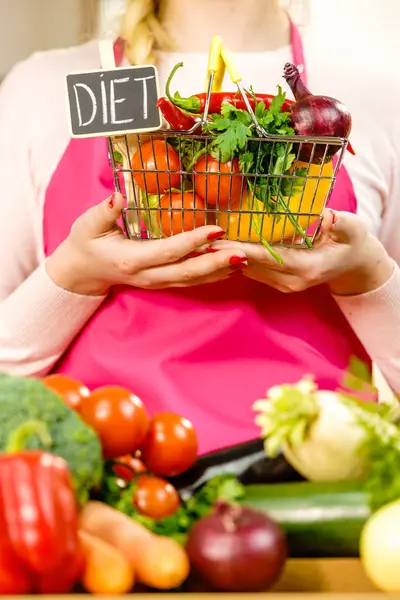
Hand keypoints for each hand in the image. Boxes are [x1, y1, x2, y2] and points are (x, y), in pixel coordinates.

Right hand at [46, 193, 246, 295]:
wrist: (82, 273)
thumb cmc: (85, 244)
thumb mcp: (88, 224)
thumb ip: (105, 211)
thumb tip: (119, 196)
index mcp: (132, 259)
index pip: (169, 251)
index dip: (194, 241)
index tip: (217, 228)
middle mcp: (148, 276)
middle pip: (188, 272)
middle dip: (217, 263)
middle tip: (243, 252)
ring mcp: (156, 283)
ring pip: (193, 281)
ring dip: (220, 271)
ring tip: (245, 259)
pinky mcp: (162, 283)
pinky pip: (190, 282)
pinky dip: (212, 275)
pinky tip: (230, 267)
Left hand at [210, 209, 393, 295]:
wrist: (355, 265)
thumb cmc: (354, 243)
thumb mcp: (353, 229)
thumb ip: (340, 224)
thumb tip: (327, 217)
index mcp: (307, 268)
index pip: (269, 257)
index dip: (243, 250)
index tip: (220, 243)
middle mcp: (291, 281)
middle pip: (252, 266)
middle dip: (225, 255)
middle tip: (198, 243)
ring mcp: (284, 285)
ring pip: (248, 271)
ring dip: (225, 260)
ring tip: (200, 246)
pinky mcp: (278, 282)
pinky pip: (252, 271)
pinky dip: (235, 261)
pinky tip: (217, 251)